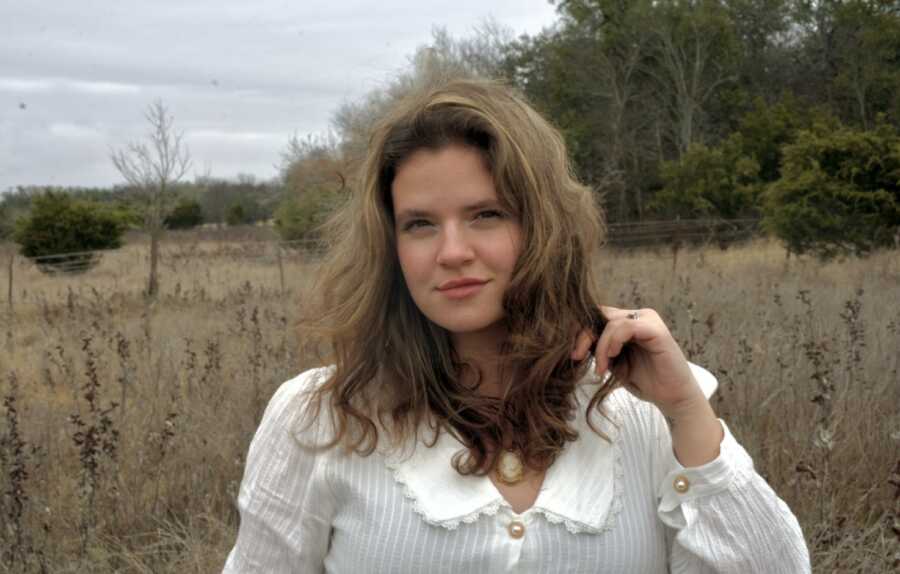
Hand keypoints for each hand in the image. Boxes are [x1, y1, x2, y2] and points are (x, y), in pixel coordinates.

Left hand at [570, 305, 707, 420]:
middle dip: (583, 336)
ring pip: (610, 322)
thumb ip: (598, 348)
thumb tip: (571, 341)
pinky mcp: (657, 329)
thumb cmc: (645, 381)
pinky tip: (612, 357)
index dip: (579, 332)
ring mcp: (648, 320)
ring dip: (599, 346)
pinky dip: (613, 341)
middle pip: (599, 315)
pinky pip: (627, 326)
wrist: (672, 398)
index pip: (595, 316)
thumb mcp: (613, 363)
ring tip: (600, 368)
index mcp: (626, 322)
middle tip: (576, 358)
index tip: (572, 354)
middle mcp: (637, 316)